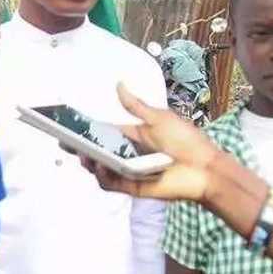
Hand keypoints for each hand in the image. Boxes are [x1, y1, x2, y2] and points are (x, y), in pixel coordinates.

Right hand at [77, 84, 220, 202]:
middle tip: (66, 141)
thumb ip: (136, 106)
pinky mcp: (132, 187)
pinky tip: (99, 166)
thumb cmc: (188, 141)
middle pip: (97, 152)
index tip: (66, 124)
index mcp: (133, 137)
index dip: (85, 130)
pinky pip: (110, 184)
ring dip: (89, 161)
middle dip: (79, 147)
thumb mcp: (160, 118)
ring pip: (99, 169)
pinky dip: (102, 176)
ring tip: (83, 153)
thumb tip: (120, 85)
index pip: (103, 133)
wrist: (206, 168)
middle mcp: (128, 154)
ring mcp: (128, 171)